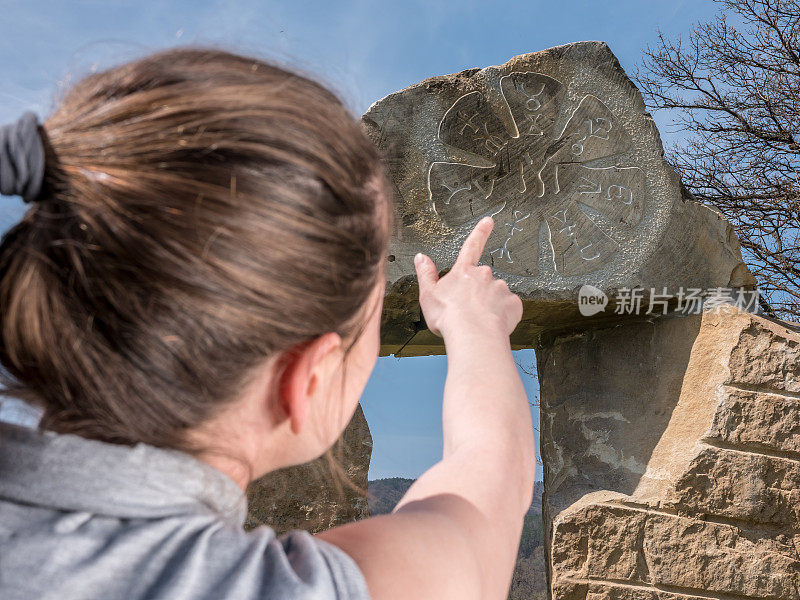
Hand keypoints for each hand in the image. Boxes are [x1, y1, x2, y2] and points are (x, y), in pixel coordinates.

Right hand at [414, 216, 522, 338]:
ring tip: (478, 322)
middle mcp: (484, 275)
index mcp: (463, 272)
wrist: (472, 335)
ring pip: (496, 295)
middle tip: (468, 312)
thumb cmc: (448, 317)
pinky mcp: (513, 304)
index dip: (480, 232)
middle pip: (483, 280)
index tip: (488, 221)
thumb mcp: (428, 295)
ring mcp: (500, 288)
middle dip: (478, 293)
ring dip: (490, 306)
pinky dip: (503, 316)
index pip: (471, 247)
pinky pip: (509, 309)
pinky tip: (493, 325)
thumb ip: (426, 274)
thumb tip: (421, 257)